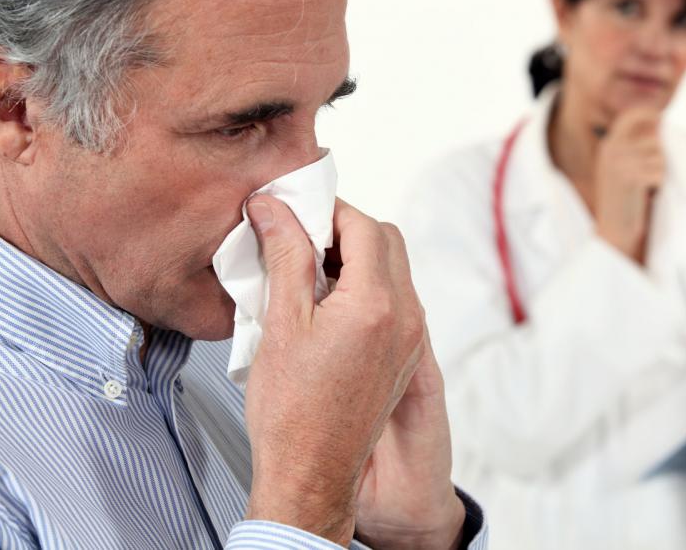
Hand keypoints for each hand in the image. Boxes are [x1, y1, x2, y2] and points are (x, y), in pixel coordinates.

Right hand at [242, 196, 461, 547]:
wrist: (312, 476)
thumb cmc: (292, 413)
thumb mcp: (281, 324)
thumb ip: (286, 257)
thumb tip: (276, 210)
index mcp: (377, 304)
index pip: (363, 226)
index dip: (327, 210)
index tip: (293, 213)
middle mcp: (405, 318)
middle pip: (386, 242)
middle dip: (344, 229)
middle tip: (299, 238)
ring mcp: (409, 339)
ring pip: (393, 270)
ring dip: (355, 258)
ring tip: (306, 273)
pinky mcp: (404, 356)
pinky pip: (393, 301)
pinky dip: (365, 287)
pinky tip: (324, 303)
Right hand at [593, 108, 664, 263]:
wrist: (615, 233)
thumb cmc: (628, 202)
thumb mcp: (628, 168)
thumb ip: (640, 147)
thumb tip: (664, 124)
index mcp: (609, 145)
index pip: (632, 115)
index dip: (651, 114)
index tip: (664, 122)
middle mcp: (611, 149)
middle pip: (653, 135)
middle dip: (663, 151)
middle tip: (660, 168)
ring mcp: (617, 162)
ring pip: (659, 154)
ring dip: (663, 170)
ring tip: (652, 185)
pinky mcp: (628, 177)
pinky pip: (658, 170)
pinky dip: (661, 182)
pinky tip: (651, 193)